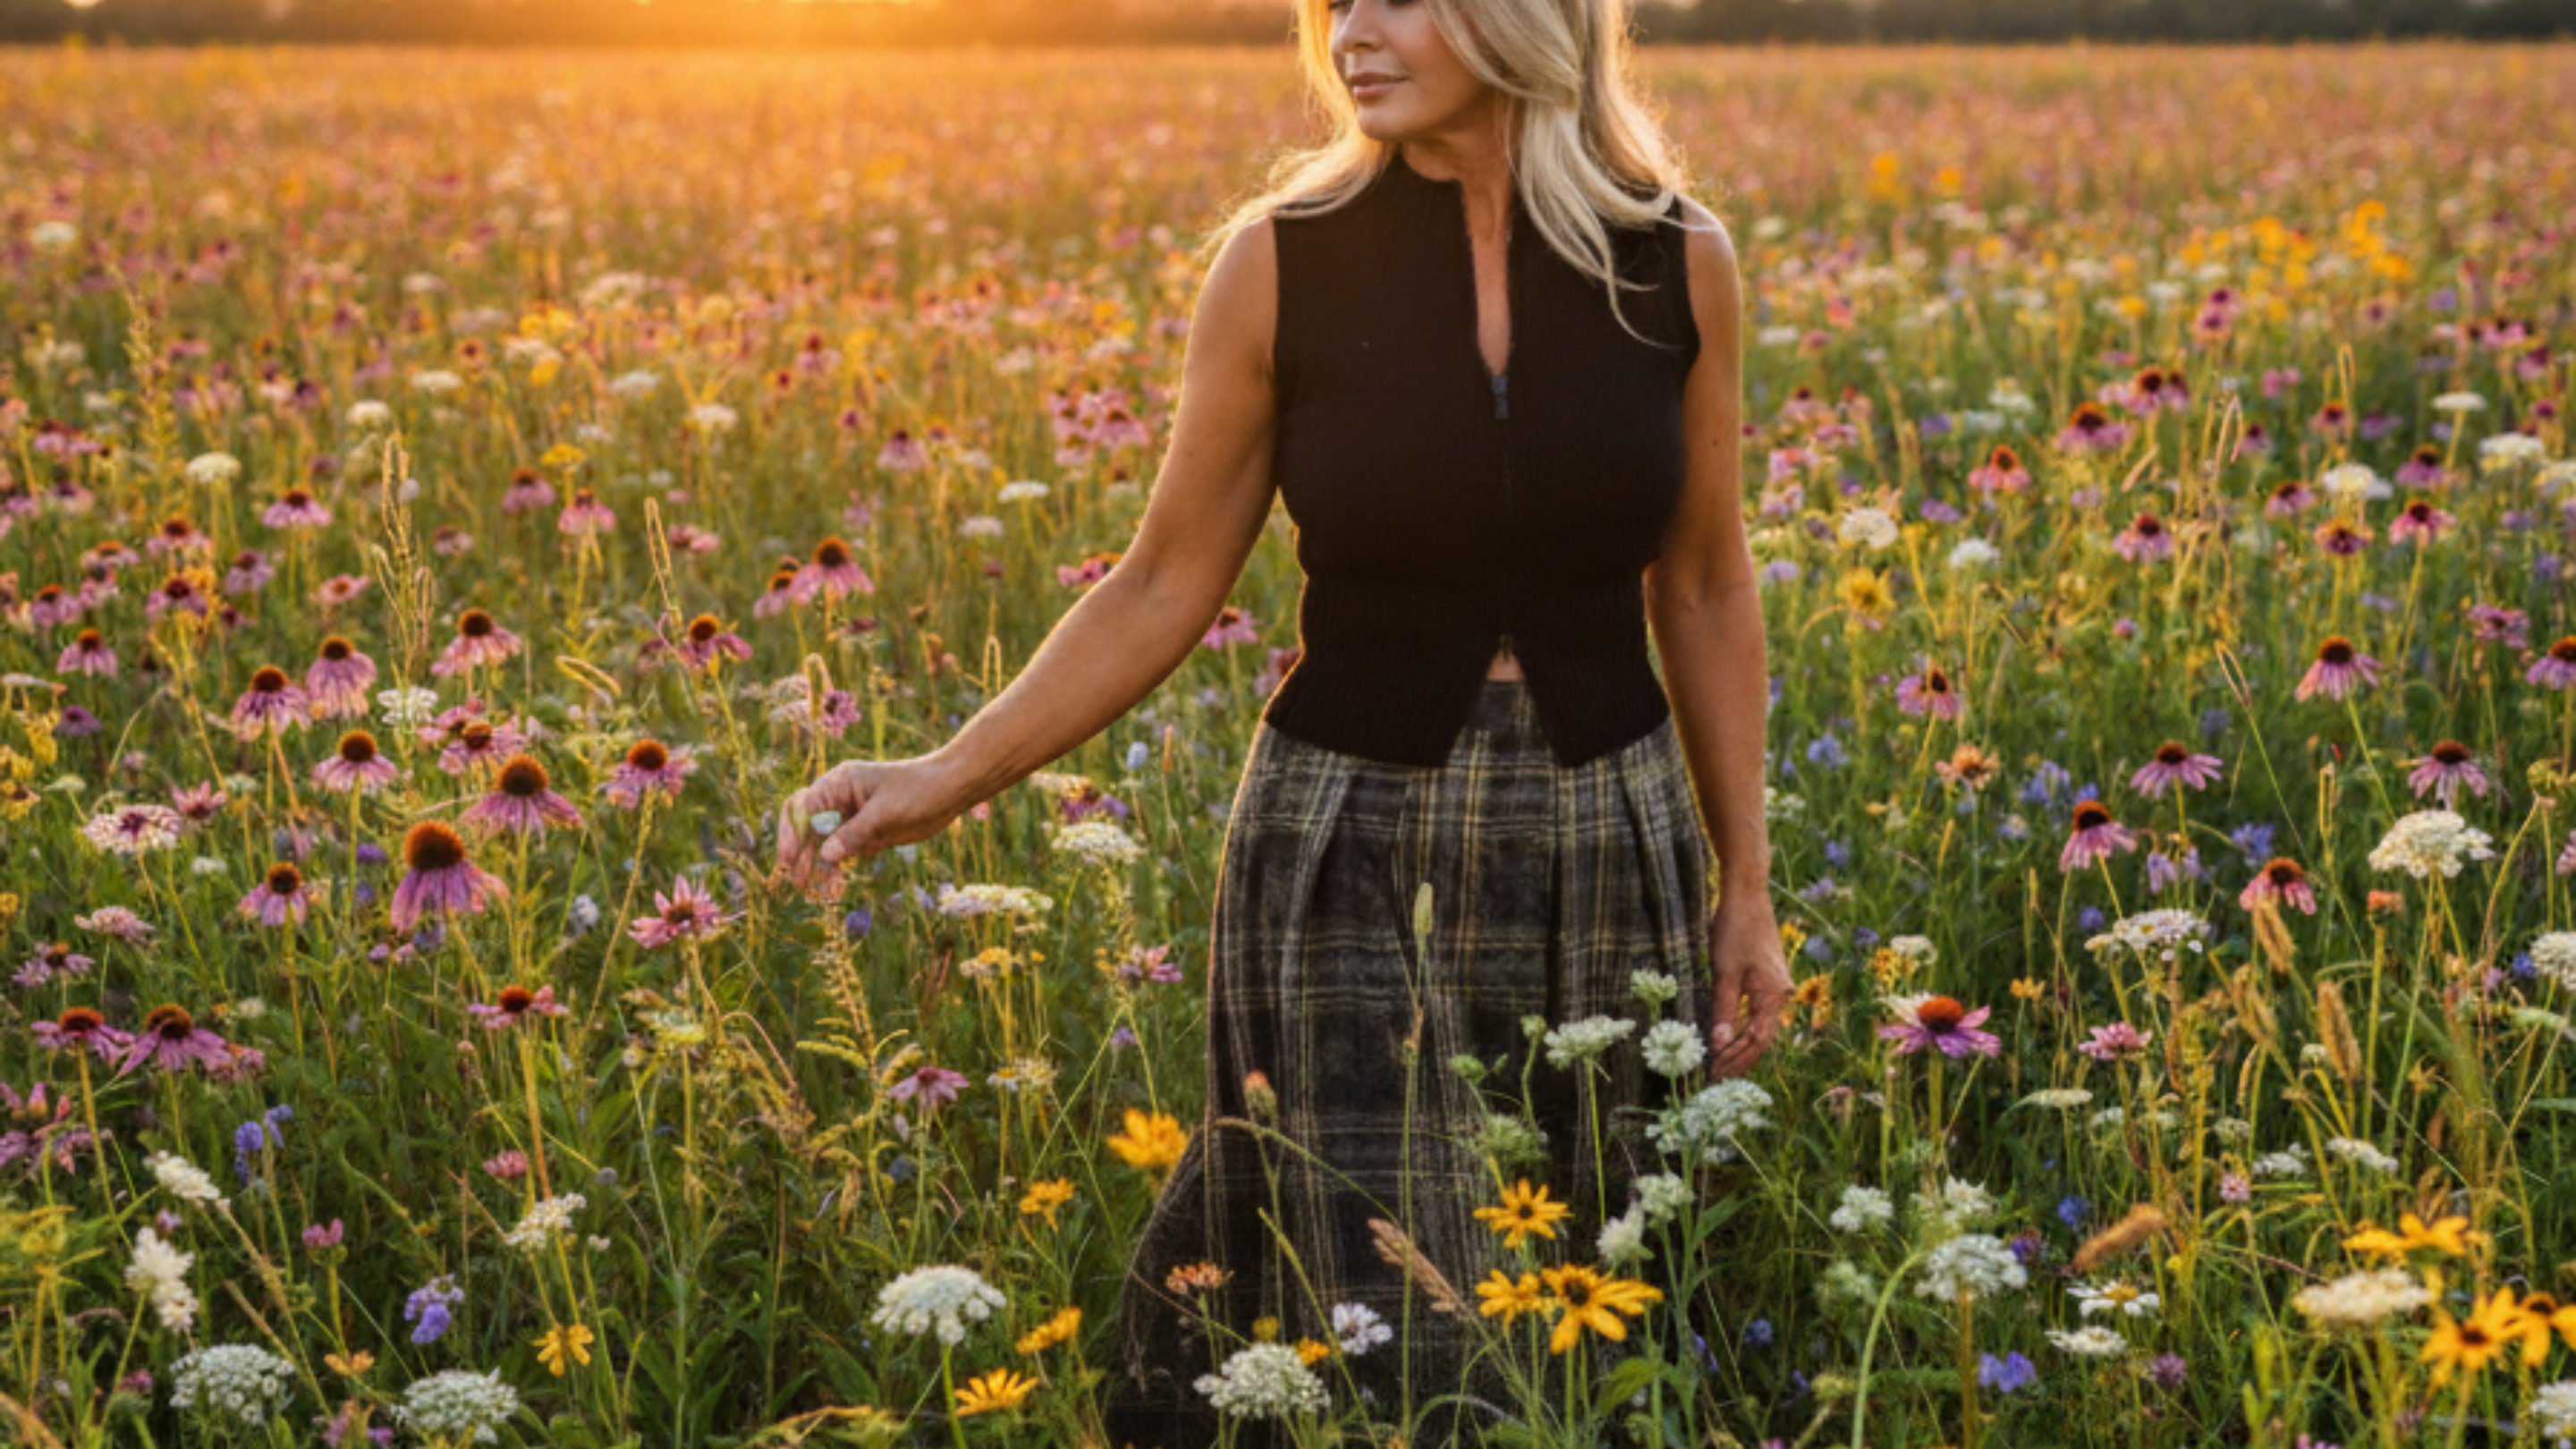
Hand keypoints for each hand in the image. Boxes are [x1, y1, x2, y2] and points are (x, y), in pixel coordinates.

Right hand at [773, 756, 965, 888]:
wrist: (950, 791)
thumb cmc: (918, 791)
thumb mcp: (885, 812)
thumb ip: (855, 833)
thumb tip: (825, 855)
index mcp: (839, 784)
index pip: (803, 808)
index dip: (793, 834)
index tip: (789, 860)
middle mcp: (840, 799)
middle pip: (808, 826)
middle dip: (800, 852)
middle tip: (796, 881)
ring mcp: (852, 817)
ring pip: (823, 843)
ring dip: (816, 864)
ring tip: (811, 890)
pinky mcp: (865, 833)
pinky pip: (843, 852)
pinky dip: (836, 868)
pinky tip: (834, 887)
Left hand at [1706, 897, 1791, 1078]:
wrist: (1747, 896)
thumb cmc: (1734, 930)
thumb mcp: (1724, 973)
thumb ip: (1724, 1010)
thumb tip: (1720, 1044)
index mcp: (1773, 995)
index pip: (1756, 1040)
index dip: (1736, 1059)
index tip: (1716, 1073)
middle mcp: (1780, 994)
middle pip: (1762, 1037)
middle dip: (1740, 1058)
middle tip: (1717, 1076)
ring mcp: (1776, 985)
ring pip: (1762, 1026)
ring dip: (1742, 1045)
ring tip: (1722, 1063)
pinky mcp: (1768, 977)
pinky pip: (1759, 1011)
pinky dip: (1744, 1027)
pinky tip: (1731, 1036)